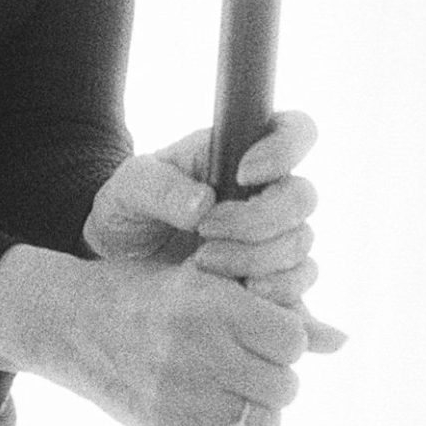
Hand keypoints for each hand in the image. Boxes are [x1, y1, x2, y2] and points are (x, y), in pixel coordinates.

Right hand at [0, 245, 313, 425]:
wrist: (72, 323)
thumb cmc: (147, 295)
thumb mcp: (205, 280)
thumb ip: (272, 308)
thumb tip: (342, 340)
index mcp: (212, 301)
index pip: (291, 340)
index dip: (288, 346)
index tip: (269, 344)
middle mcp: (200, 347)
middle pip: (284, 387)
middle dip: (277, 384)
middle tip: (253, 377)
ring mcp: (184, 393)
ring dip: (264, 421)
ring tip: (243, 406)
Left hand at [85, 111, 344, 347]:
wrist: (123, 267)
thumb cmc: (130, 212)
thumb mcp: (129, 188)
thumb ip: (160, 187)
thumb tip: (204, 204)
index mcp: (242, 153)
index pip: (294, 131)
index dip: (285, 149)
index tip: (243, 175)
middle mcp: (268, 195)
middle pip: (303, 199)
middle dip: (258, 222)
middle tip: (206, 235)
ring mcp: (275, 241)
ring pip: (301, 248)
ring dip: (256, 262)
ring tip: (202, 266)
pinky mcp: (273, 284)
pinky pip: (299, 290)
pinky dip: (276, 295)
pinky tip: (240, 293)